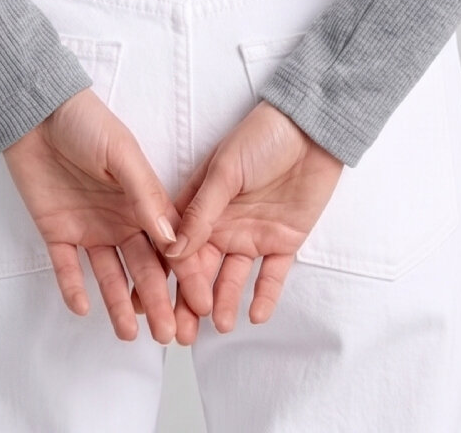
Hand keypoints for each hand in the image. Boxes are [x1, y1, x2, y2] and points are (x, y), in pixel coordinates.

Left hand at [1, 85, 209, 344]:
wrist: (37, 112)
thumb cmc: (86, 122)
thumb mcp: (121, 153)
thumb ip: (144, 195)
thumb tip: (172, 239)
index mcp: (142, 200)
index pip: (170, 243)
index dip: (186, 273)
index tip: (202, 303)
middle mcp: (119, 219)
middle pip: (143, 267)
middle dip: (157, 300)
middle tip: (169, 333)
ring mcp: (88, 228)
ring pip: (110, 274)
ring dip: (120, 303)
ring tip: (131, 334)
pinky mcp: (57, 232)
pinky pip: (67, 268)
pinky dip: (74, 288)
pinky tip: (84, 309)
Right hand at [153, 100, 344, 335]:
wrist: (310, 128)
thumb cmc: (261, 137)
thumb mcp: (225, 170)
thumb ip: (202, 211)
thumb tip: (173, 251)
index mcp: (201, 204)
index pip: (178, 245)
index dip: (165, 273)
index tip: (150, 301)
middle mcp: (222, 224)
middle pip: (201, 269)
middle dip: (190, 300)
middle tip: (182, 332)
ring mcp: (252, 234)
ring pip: (232, 278)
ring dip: (223, 301)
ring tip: (217, 325)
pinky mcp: (283, 242)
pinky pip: (271, 275)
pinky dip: (263, 295)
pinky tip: (255, 315)